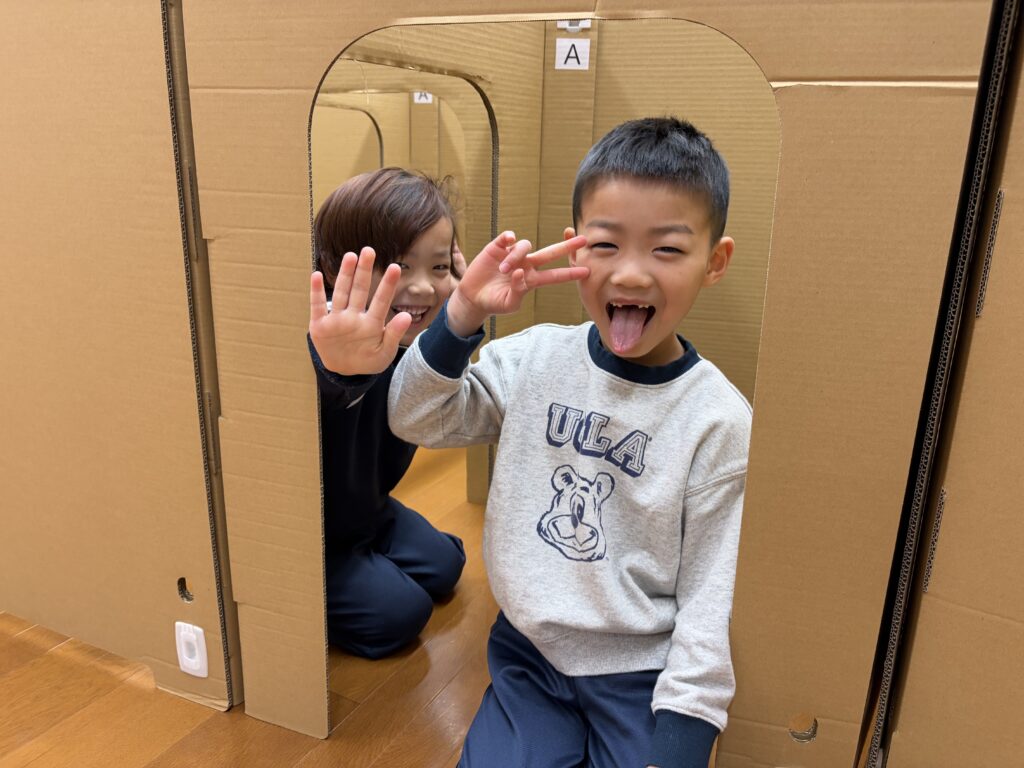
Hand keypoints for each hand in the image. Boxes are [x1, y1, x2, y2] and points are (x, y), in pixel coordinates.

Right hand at [309, 247, 411, 375]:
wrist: (345, 371)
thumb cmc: (368, 360)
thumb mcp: (384, 353)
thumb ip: (394, 335)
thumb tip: (407, 316)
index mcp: (372, 323)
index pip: (381, 301)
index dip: (387, 285)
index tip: (396, 267)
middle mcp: (354, 317)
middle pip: (359, 290)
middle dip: (364, 271)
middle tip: (369, 251)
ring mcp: (337, 319)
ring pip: (341, 293)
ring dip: (344, 276)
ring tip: (350, 256)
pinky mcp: (320, 326)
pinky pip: (317, 306)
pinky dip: (316, 292)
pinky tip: (316, 275)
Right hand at [446, 231, 589, 335]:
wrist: (473, 297)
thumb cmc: (494, 302)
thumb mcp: (509, 304)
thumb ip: (519, 290)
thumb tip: (521, 272)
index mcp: (532, 280)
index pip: (554, 276)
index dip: (569, 273)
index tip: (586, 272)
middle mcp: (526, 264)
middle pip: (550, 253)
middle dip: (566, 247)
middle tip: (583, 240)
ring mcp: (513, 255)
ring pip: (524, 246)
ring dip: (516, 256)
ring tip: (503, 269)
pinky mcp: (497, 248)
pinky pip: (507, 237)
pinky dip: (509, 237)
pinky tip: (507, 240)